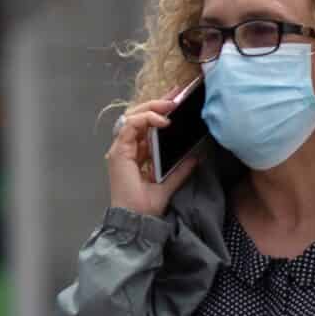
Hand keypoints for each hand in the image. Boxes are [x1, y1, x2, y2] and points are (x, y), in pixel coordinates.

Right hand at [106, 95, 199, 216]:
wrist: (136, 220)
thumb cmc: (147, 205)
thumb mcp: (170, 183)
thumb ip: (181, 169)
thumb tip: (196, 156)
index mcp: (137, 153)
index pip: (146, 124)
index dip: (160, 111)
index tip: (178, 102)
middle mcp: (127, 148)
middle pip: (138, 117)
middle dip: (156, 104)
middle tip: (176, 96)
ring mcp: (121, 149)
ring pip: (131, 117)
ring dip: (151, 108)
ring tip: (170, 104)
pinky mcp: (118, 153)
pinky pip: (128, 128)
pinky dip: (144, 120)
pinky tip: (160, 120)